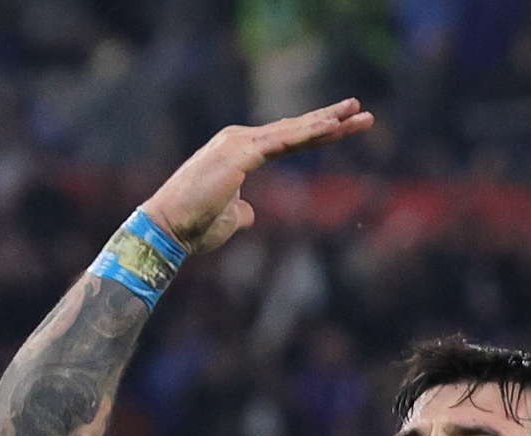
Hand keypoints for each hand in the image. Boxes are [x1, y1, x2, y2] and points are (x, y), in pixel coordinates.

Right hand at [141, 99, 376, 252]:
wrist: (168, 228)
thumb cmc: (195, 226)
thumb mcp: (229, 218)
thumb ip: (243, 211)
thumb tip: (252, 214)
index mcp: (240, 151)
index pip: (288, 140)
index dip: (317, 134)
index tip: (345, 127)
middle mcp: (240, 140)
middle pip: (296, 129)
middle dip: (331, 121)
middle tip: (362, 112)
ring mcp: (239, 144)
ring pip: (292, 131)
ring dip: (327, 122)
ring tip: (356, 113)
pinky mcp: (239, 154)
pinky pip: (281, 142)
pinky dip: (306, 133)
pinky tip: (331, 127)